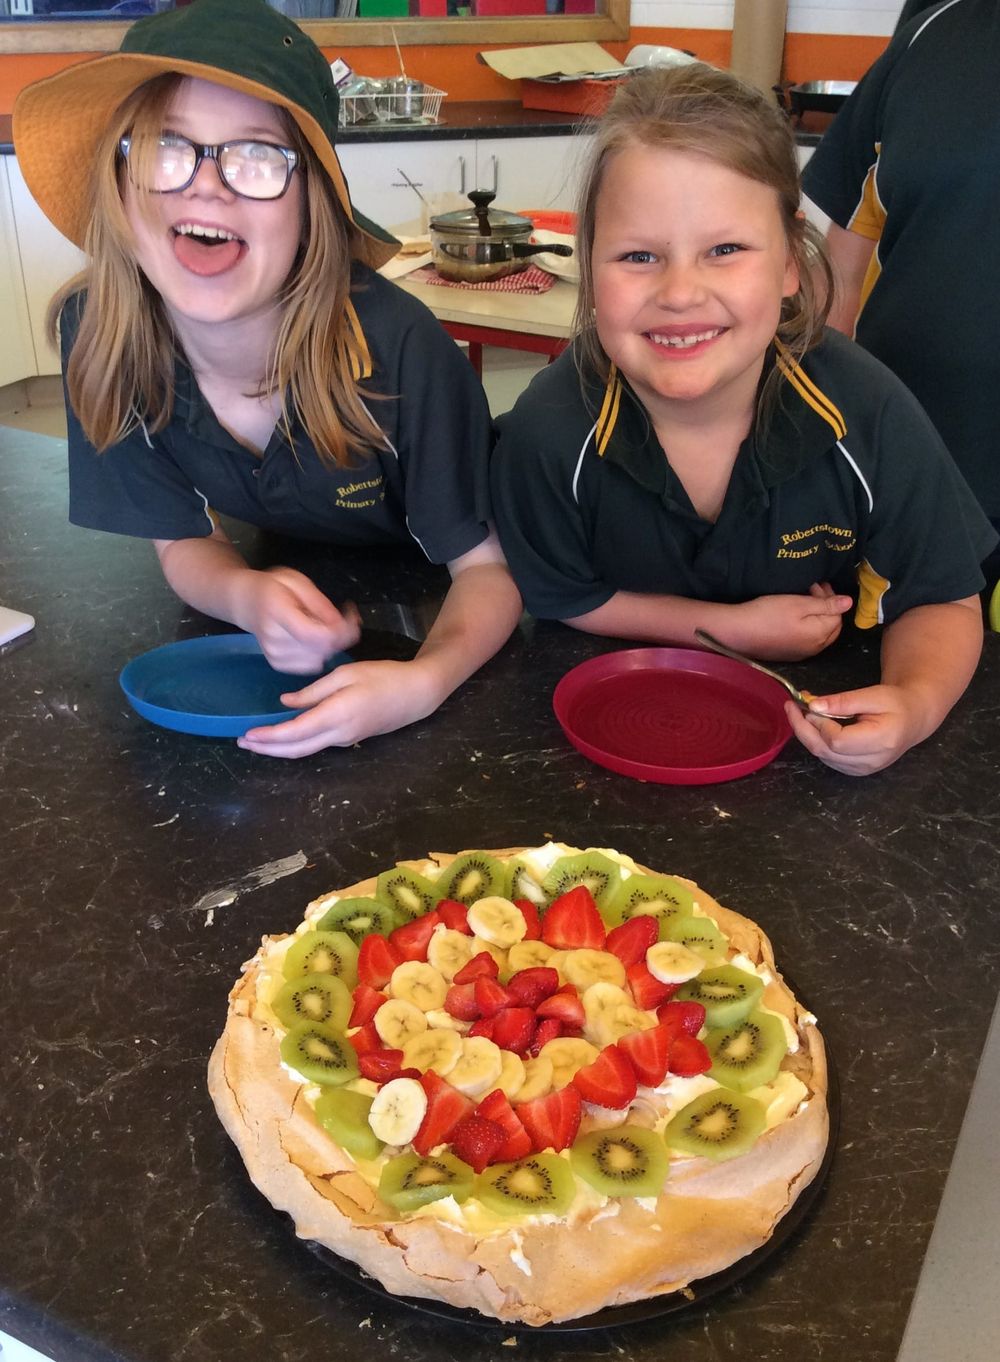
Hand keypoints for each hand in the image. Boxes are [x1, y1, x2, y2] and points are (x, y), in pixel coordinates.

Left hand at [236, 659, 438, 758]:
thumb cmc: (384, 677)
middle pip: (296, 749)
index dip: (268, 737)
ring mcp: (345, 740)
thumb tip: (286, 703)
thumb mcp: (346, 674)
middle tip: (243, 743)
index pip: (294, 733)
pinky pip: (316, 745)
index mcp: (336, 715)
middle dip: (267, 749)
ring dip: (279, 749)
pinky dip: (295, 744)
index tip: (247, 735)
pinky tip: (284, 736)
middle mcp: (338, 734)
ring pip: (305, 751)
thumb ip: (314, 691)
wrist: (416, 695)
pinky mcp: (349, 738)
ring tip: (257, 742)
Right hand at [239, 567, 360, 673]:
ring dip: (331, 646)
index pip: (313, 635)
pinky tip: (316, 638)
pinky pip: (311, 665)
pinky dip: (320, 654)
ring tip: (327, 625)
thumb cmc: (274, 587)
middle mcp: (273, 639)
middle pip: (320, 649)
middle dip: (341, 636)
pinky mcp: (278, 665)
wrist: (246, 603)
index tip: (351, 617)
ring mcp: (274, 655)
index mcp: (276, 612)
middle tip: (346, 618)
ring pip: (319, 659)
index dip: (339, 631)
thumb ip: (320, 604)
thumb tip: (341, 625)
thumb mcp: (297, 582)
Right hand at [724, 583, 851, 661]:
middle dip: (827, 607)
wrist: (739, 632)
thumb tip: (849, 603)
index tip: (816, 584)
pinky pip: (808, 640)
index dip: (830, 597)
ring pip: (820, 634)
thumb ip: (826, 604)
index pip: (837, 614)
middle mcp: (815, 648)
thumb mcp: (799, 604)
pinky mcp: (790, 654)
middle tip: (813, 589)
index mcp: (821, 634)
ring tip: (804, 601)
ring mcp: (802, 653)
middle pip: (832, 626)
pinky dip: (808, 626)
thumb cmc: (769, 614)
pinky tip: (796, 617)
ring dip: (818, 616)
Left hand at [784, 684, 928, 775]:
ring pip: (823, 756)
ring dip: (807, 734)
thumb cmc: (896, 704)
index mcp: (882, 741)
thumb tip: (813, 705)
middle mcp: (872, 761)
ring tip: (801, 712)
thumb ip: (844, 701)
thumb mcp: (873, 695)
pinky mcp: (855, 770)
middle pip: (825, 751)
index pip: (838, 740)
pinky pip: (828, 758)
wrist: (912, 720)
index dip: (819, 724)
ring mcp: (863, 769)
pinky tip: (814, 725)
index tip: (809, 704)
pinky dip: (817, 741)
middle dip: (803, 729)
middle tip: (791, 707)